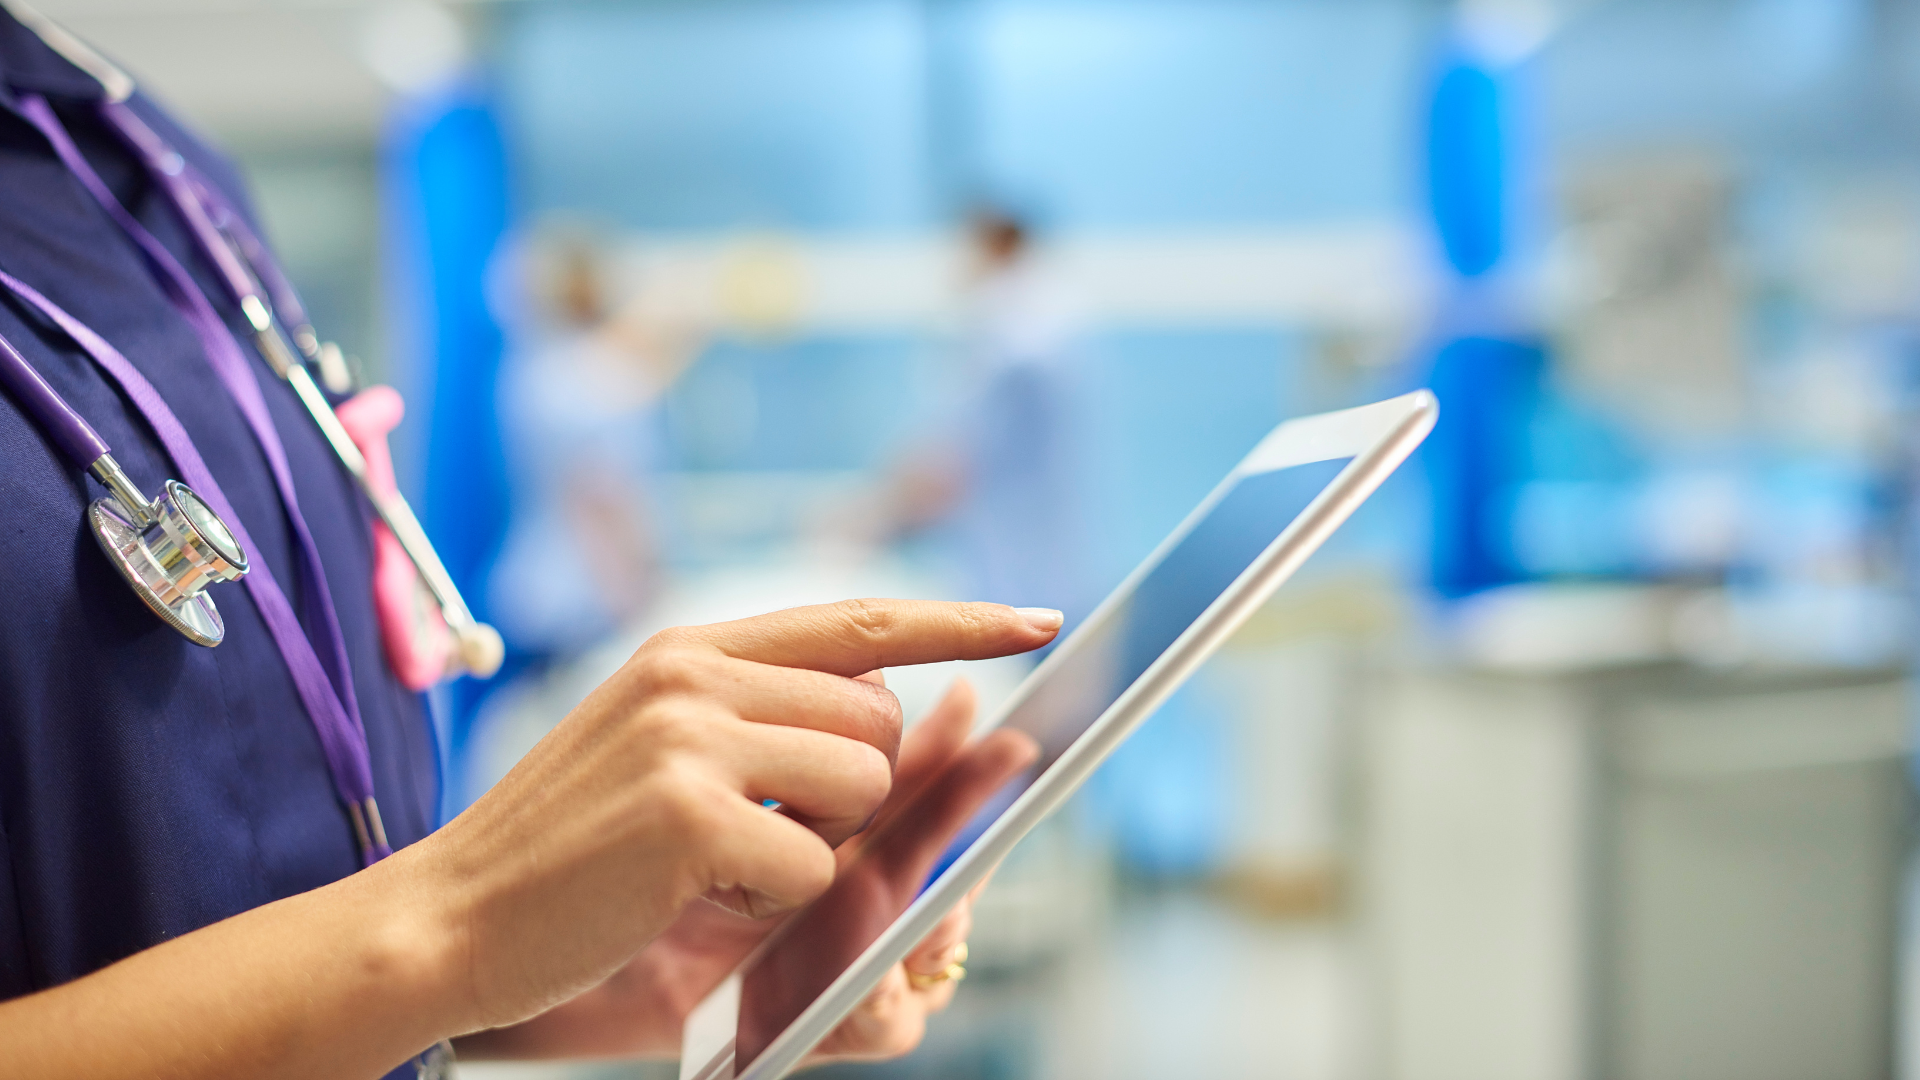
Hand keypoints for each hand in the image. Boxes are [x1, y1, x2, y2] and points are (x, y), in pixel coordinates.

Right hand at [401, 600, 1061, 1034]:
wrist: (447, 918)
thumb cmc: (568, 851)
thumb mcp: (664, 750)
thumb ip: (766, 716)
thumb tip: (897, 711)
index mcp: (693, 649)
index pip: (861, 619)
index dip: (959, 623)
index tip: (1036, 621)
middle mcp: (695, 673)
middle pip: (881, 724)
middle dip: (853, 797)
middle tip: (755, 834)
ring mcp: (690, 737)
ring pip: (861, 787)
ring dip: (812, 848)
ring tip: (714, 864)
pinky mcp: (689, 813)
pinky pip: (812, 866)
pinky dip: (768, 904)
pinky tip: (689, 899)